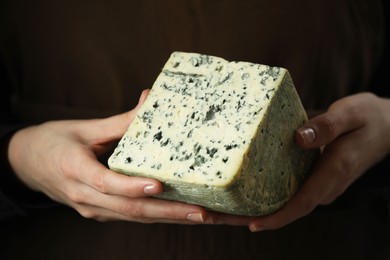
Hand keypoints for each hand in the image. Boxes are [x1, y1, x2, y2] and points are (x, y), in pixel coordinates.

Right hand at [8, 90, 207, 223]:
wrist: (26, 163)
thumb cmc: (53, 142)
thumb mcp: (83, 128)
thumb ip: (119, 121)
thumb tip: (149, 99)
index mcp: (75, 170)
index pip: (105, 183)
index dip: (131, 186)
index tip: (158, 185)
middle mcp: (84, 197)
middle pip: (130, 209)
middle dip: (171, 214)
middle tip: (205, 214)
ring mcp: (93, 209)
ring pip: (136, 217)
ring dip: (172, 219)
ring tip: (206, 219)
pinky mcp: (100, 212)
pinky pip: (132, 216)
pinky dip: (160, 217)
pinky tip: (185, 215)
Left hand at [209, 92, 389, 230]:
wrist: (387, 126)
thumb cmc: (369, 118)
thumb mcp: (352, 114)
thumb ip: (327, 125)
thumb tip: (299, 138)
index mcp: (333, 172)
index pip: (303, 202)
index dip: (277, 216)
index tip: (250, 224)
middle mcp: (323, 185)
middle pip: (284, 208)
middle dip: (247, 217)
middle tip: (210, 216)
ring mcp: (317, 184)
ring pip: (282, 202)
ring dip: (248, 208)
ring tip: (213, 208)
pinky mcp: (311, 177)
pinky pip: (285, 191)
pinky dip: (260, 195)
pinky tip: (237, 192)